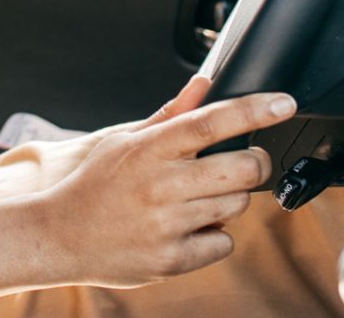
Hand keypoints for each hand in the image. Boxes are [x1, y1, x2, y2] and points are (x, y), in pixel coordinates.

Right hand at [41, 75, 291, 287]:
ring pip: (237, 206)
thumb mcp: (123, 141)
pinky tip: (187, 228)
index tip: (284, 103)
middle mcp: (160, 185)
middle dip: (254, 163)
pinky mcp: (172, 259)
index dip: (254, 110)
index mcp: (149, 149)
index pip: (211, 122)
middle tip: (243, 164)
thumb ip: (169, 115)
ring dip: (229, 200)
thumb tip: (203, 84)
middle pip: (243, 168)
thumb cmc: (94, 185)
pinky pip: (223, 242)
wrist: (59, 236)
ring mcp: (167, 225)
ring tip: (196, 200)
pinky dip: (214, 234)